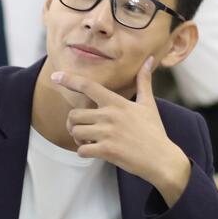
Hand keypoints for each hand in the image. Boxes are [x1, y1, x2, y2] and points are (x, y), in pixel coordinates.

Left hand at [51, 56, 191, 205]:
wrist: (162, 158)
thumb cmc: (154, 131)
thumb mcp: (149, 104)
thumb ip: (144, 81)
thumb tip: (149, 60)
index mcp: (117, 103)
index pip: (88, 86)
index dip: (70, 80)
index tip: (56, 76)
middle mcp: (110, 116)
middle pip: (74, 115)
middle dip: (73, 124)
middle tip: (81, 129)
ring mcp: (107, 134)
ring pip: (76, 132)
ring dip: (77, 138)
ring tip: (89, 141)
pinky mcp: (107, 151)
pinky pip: (82, 150)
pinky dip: (84, 152)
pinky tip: (94, 152)